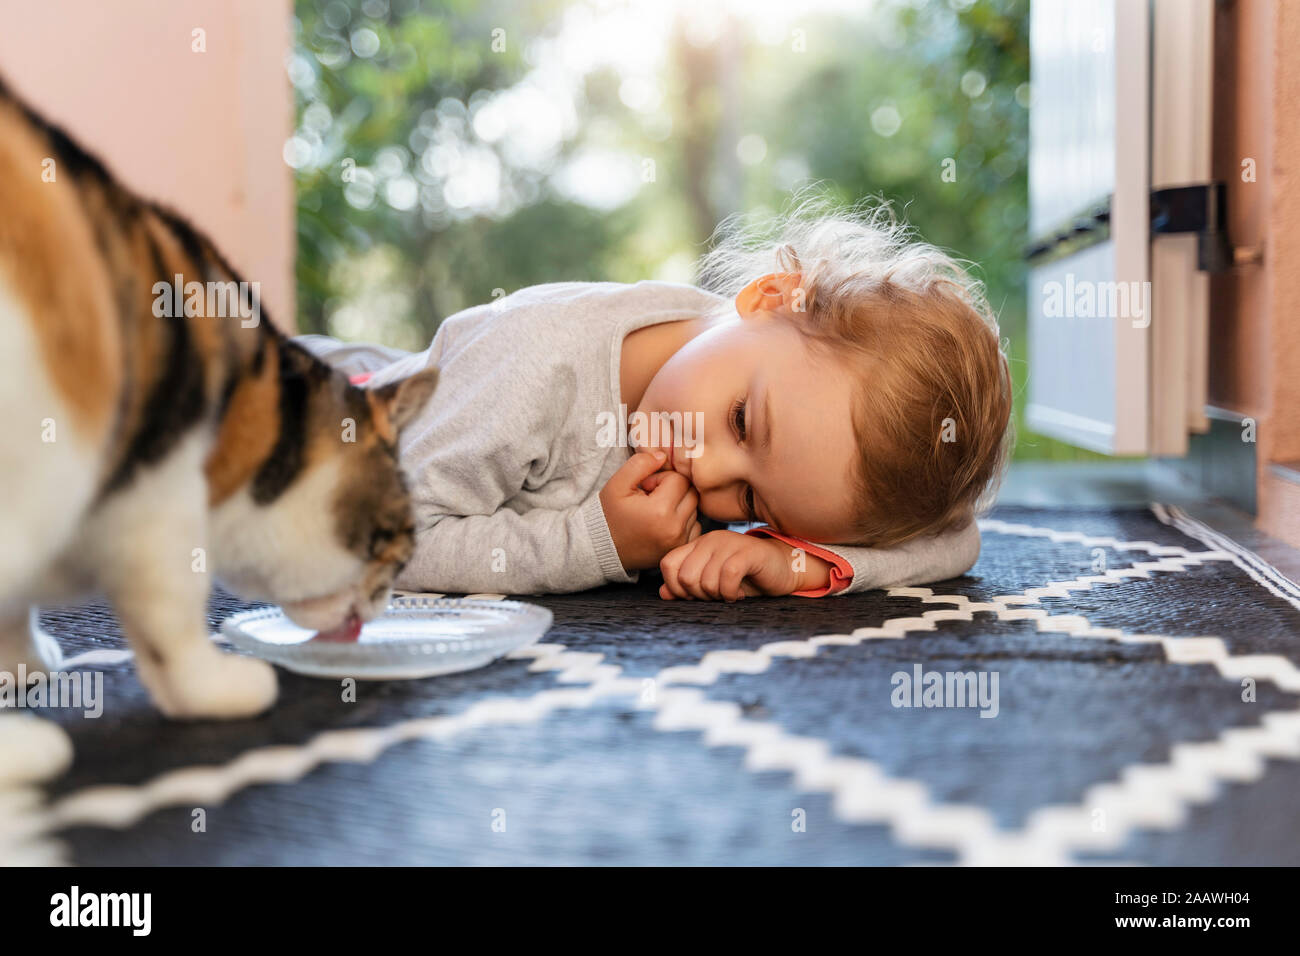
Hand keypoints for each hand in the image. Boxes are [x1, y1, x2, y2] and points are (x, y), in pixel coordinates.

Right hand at [599, 450, 701, 570]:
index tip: (645, 488)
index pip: (678, 479)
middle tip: (651, 497)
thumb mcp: (617, 484)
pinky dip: (684, 521)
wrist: (603, 548)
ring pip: (695, 508)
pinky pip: (695, 526)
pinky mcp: (681, 549)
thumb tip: (663, 456)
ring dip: (679, 504)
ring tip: (656, 511)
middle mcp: (675, 528)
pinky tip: (664, 522)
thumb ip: (640, 464)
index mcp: (660, 511)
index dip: (660, 479)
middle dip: (674, 490)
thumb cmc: (609, 515)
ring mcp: (680, 541)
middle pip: (691, 493)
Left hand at [658, 530, 827, 600]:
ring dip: (718, 596)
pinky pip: (727, 578)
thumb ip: (686, 587)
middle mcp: (710, 540)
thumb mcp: (712, 583)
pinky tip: (738, 594)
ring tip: (730, 593)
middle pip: (685, 577)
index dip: (676, 587)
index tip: (694, 597)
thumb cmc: (746, 577)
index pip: (668, 564)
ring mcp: (729, 543)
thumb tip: (663, 593)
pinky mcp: (747, 552)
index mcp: (698, 544)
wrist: (782, 569)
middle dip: (699, 596)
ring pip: (705, 580)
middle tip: (717, 596)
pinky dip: (731, 593)